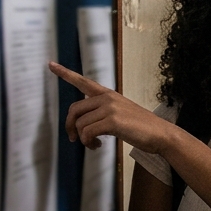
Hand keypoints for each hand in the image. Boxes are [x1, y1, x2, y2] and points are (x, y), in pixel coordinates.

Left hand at [50, 62, 174, 153]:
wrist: (160, 134)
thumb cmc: (141, 127)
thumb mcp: (121, 113)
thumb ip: (103, 113)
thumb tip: (83, 127)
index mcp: (108, 94)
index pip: (83, 81)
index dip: (65, 73)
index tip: (51, 64)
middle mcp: (107, 98)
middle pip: (74, 109)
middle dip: (70, 126)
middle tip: (73, 139)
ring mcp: (110, 108)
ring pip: (80, 124)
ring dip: (83, 139)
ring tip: (93, 144)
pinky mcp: (112, 121)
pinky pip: (88, 132)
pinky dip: (89, 142)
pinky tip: (98, 145)